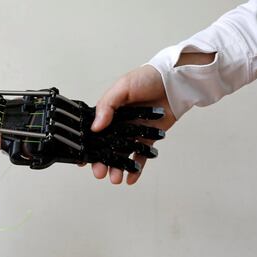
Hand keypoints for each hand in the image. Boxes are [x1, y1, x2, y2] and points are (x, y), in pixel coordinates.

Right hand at [90, 65, 175, 184]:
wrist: (174, 80)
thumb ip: (107, 105)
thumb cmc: (146, 78)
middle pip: (107, 147)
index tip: (82, 160)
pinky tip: (131, 178)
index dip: (88, 146)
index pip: (94, 132)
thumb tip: (96, 126)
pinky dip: (136, 168)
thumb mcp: (121, 87)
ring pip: (122, 154)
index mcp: (109, 112)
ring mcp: (134, 131)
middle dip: (102, 162)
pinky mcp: (149, 137)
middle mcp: (119, 124)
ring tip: (115, 178)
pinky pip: (141, 155)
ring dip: (117, 167)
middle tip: (99, 173)